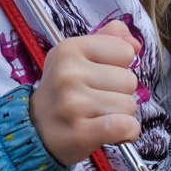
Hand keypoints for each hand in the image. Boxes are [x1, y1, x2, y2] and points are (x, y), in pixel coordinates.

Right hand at [29, 18, 142, 167]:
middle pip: (129, 80)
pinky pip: (127, 126)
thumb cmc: (63, 90)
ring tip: (97, 115)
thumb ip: (109, 38)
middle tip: (96, 99)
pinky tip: (111, 131)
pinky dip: (127, 132)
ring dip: (121, 114)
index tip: (99, 76)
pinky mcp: (81, 132)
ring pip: (130, 105)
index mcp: (69, 49)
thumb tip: (135, 44)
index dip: (118, 66)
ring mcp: (73, 104)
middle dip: (119, 93)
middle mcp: (68, 74)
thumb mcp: (77, 54)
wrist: (35, 128)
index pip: (125, 51)